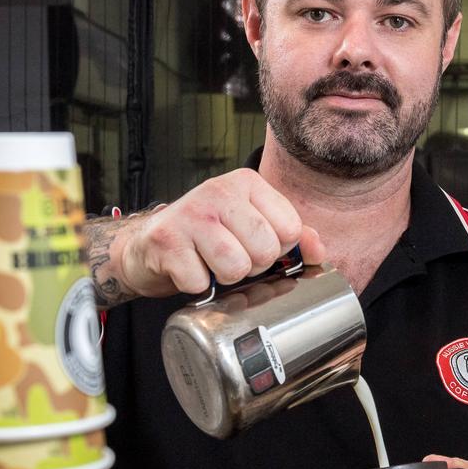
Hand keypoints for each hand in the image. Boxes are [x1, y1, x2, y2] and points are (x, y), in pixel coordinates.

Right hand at [88, 169, 326, 304]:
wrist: (149, 243)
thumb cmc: (206, 234)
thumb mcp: (251, 224)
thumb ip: (290, 233)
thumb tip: (318, 251)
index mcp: (247, 183)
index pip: (291, 229)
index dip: (279, 250)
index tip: (257, 247)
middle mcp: (219, 191)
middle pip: (265, 249)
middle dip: (253, 266)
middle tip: (232, 258)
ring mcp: (190, 214)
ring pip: (235, 267)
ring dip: (225, 277)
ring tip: (212, 264)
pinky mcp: (167, 241)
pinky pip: (200, 282)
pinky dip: (197, 285)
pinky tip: (188, 269)